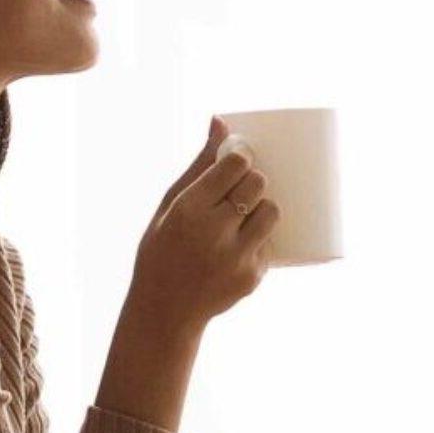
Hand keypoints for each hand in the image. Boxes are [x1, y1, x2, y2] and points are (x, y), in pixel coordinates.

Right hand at [133, 115, 282, 325]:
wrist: (163, 311)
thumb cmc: (161, 251)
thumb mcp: (169, 207)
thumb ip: (198, 166)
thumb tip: (221, 121)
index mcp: (188, 209)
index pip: (235, 164)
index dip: (241, 158)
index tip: (237, 162)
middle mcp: (213, 232)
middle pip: (258, 183)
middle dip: (253, 181)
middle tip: (240, 190)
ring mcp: (235, 257)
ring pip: (271, 211)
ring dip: (261, 208)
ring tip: (242, 218)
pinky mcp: (251, 277)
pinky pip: (269, 244)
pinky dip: (257, 241)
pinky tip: (235, 250)